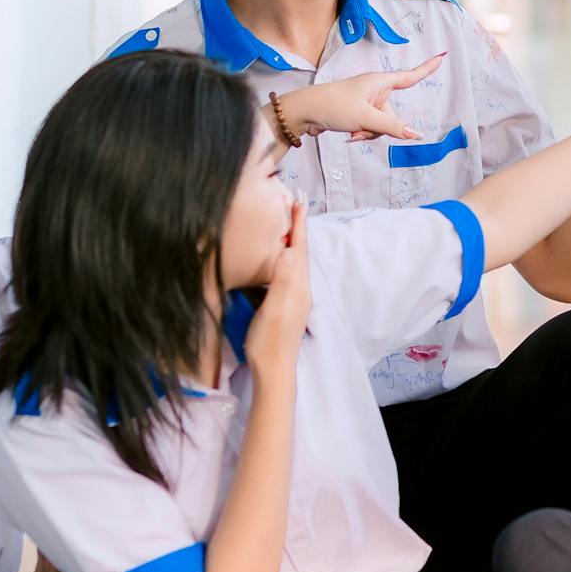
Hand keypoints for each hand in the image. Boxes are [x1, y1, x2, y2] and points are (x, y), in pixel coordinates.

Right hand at [243, 199, 311, 380]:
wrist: (274, 371)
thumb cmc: (270, 342)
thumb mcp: (275, 309)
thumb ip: (282, 280)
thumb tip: (289, 250)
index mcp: (299, 287)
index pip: (300, 249)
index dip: (299, 225)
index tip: (300, 200)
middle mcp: (300, 290)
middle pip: (300, 252)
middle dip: (297, 228)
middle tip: (294, 204)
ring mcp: (294, 299)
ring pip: (294, 262)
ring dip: (291, 241)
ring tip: (285, 224)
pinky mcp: (285, 306)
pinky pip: (287, 273)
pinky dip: (283, 258)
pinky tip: (276, 258)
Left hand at [283, 56, 442, 141]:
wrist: (304, 112)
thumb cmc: (334, 106)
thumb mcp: (366, 118)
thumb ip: (392, 127)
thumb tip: (415, 135)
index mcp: (379, 82)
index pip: (410, 76)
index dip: (427, 68)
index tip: (442, 57)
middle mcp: (375, 90)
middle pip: (393, 114)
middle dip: (381, 127)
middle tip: (361, 127)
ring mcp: (367, 102)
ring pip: (382, 125)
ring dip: (370, 133)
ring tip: (352, 131)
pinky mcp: (358, 112)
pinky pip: (371, 128)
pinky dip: (362, 133)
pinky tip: (348, 135)